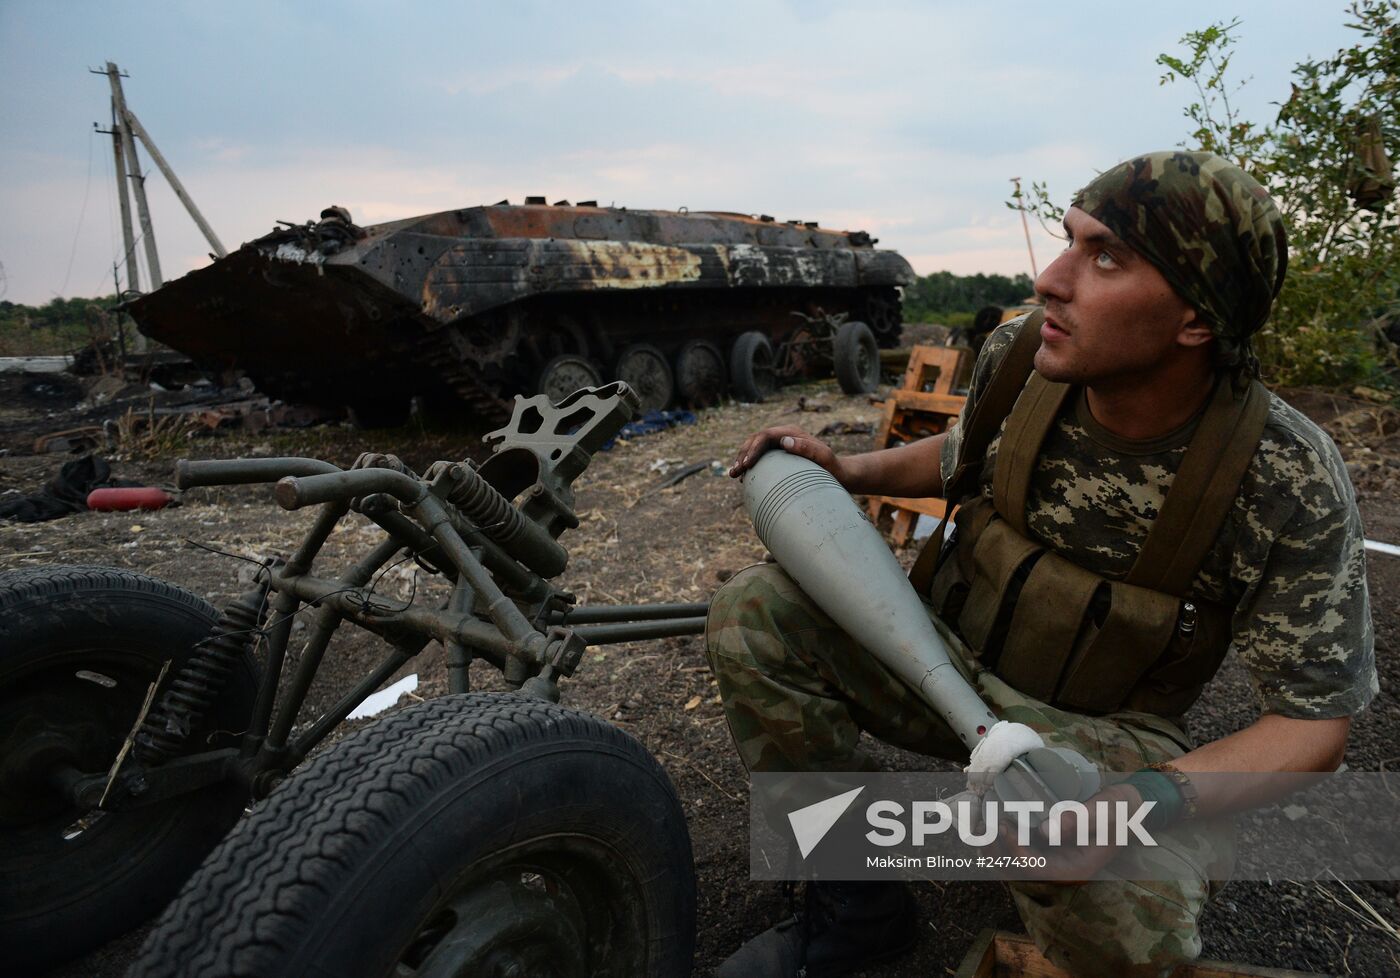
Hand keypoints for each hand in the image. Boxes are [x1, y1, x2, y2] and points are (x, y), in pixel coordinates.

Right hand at [727, 426, 847, 482]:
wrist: (840, 474)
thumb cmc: (833, 468)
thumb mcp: (825, 458)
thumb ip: (808, 448)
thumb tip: (784, 442)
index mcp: (792, 433)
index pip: (765, 436)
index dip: (752, 449)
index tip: (746, 465)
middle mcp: (784, 436)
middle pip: (756, 441)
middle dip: (743, 455)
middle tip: (735, 471)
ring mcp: (781, 446)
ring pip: (755, 448)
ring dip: (742, 460)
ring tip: (734, 474)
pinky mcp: (779, 457)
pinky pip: (760, 458)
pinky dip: (749, 466)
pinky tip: (744, 478)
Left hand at [995, 784, 1143, 882]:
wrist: (1125, 807)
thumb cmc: (1119, 809)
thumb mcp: (1106, 811)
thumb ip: (1081, 818)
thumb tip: (1046, 830)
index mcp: (1074, 869)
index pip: (1037, 870)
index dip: (1016, 851)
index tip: (1005, 827)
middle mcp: (1057, 868)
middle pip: (1017, 870)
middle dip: (996, 850)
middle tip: (984, 823)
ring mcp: (1048, 858)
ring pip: (1011, 861)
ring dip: (992, 844)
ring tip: (981, 821)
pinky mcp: (1042, 846)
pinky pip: (1014, 847)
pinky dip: (999, 837)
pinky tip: (990, 819)